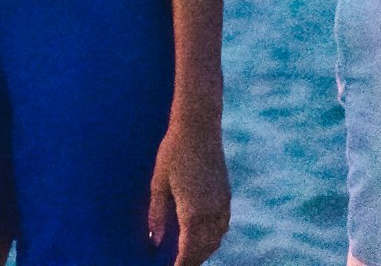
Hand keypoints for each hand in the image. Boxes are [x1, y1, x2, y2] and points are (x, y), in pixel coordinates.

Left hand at [148, 115, 229, 263]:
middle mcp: (212, 212)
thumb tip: (154, 240)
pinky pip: (222, 226)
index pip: (188, 250)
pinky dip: (213, 237)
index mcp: (193, 212)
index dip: (181, 264)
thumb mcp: (158, 183)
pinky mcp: (226, 195)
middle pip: (205, 248)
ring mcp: (222, 204)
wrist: (199, 128)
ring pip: (216, 239)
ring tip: (188, 255)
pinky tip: (202, 236)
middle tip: (178, 265)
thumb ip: (156, 214)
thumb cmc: (172, 152)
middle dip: (192, 260)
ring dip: (204, 250)